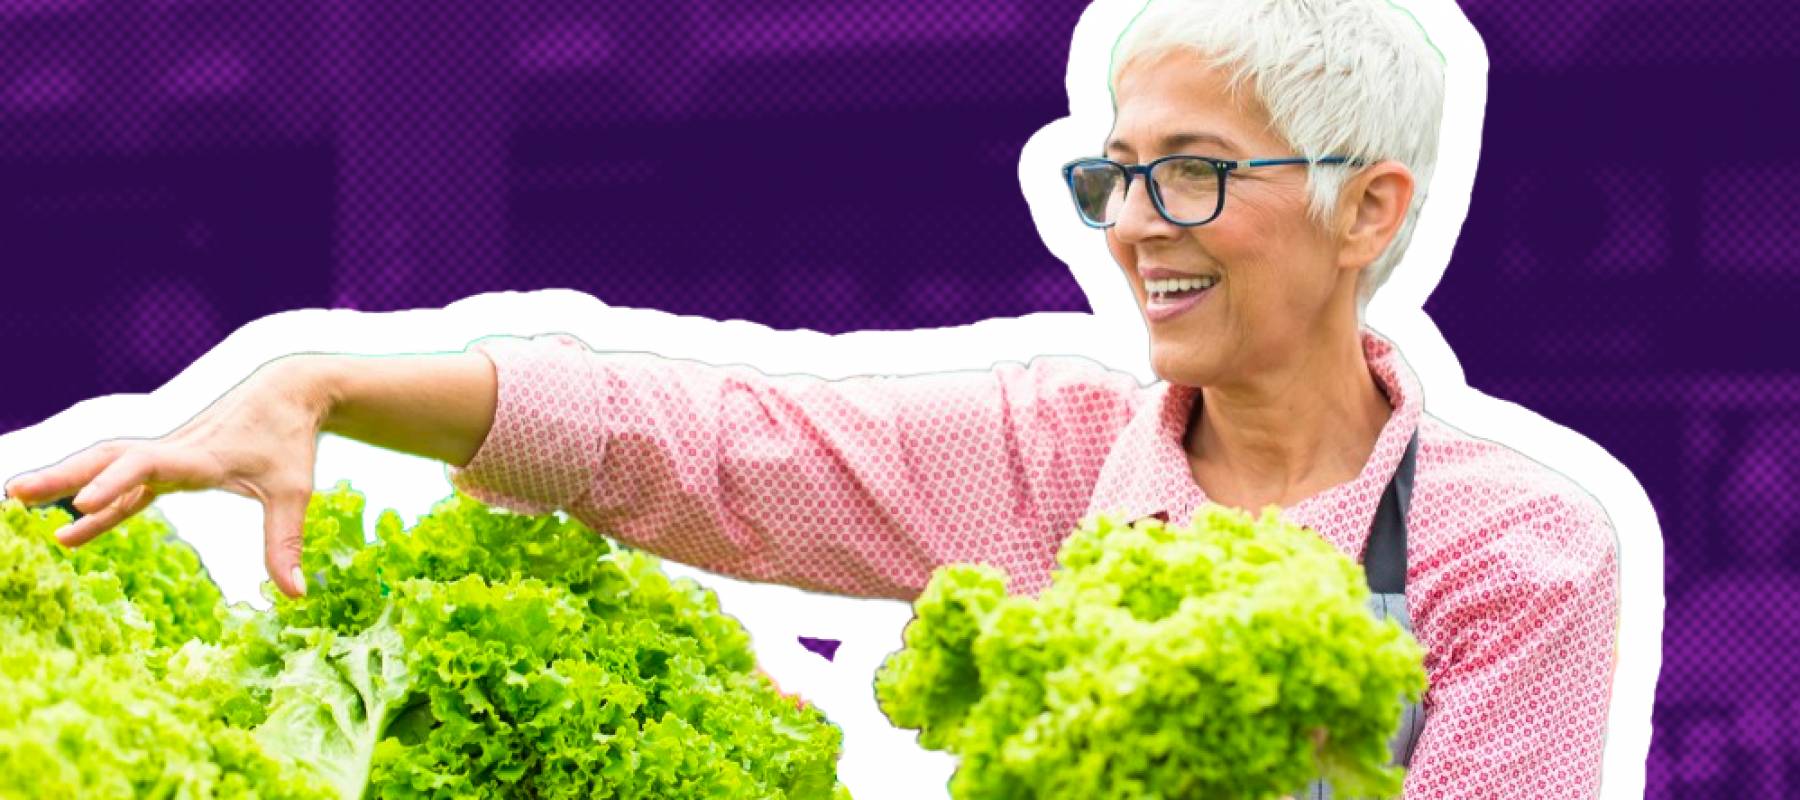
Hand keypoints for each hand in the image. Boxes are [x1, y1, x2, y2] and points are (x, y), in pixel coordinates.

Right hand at [4, 355, 332, 597]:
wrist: (288, 392)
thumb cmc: (291, 440)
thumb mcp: (294, 491)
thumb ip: (286, 541)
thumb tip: (295, 595)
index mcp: (197, 455)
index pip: (146, 466)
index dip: (114, 484)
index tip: (82, 506)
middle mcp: (172, 450)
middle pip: (107, 459)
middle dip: (62, 476)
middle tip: (15, 494)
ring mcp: (166, 456)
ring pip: (106, 466)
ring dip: (64, 481)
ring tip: (16, 500)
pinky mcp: (169, 464)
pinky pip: (125, 486)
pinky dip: (98, 505)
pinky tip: (69, 532)